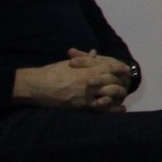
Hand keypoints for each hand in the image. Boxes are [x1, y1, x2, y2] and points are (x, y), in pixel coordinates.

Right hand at [13, 52, 130, 109]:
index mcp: (85, 72)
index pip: (108, 68)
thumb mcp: (67, 64)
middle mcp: (88, 84)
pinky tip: (118, 109)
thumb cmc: (50, 73)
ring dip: (117, 96)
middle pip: (111, 83)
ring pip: (108, 96)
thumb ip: (83, 60)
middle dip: (120, 83)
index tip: (126, 69)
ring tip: (123, 96)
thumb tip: (94, 53)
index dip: (118, 68)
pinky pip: (100, 109)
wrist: (35, 87)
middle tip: (126, 83)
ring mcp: (85, 96)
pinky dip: (110, 109)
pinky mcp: (80, 107)